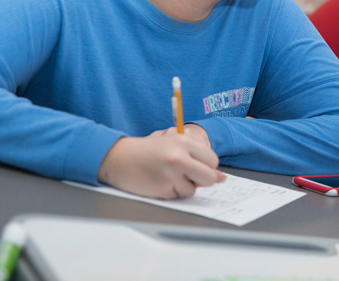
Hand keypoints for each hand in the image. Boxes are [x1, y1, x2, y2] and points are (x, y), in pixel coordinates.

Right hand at [98, 129, 224, 199]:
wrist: (118, 158)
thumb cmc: (148, 149)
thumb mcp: (172, 141)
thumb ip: (197, 155)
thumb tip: (220, 177)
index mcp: (184, 142)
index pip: (212, 161)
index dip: (208, 167)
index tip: (199, 167)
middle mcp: (179, 157)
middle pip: (208, 178)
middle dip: (202, 180)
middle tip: (189, 175)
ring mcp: (170, 175)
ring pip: (192, 191)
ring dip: (183, 187)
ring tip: (168, 175)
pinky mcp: (162, 189)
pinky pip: (177, 196)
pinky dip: (171, 192)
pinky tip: (159, 182)